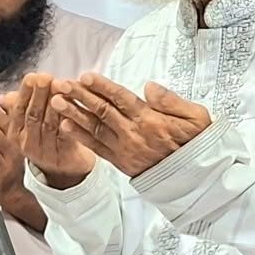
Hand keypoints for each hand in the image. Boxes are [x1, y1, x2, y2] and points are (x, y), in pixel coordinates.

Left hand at [0, 96, 41, 228]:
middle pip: (6, 125)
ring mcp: (11, 159)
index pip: (13, 120)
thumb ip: (1, 136)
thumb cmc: (7, 173)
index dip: (2, 108)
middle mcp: (17, 148)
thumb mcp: (8, 152)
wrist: (14, 198)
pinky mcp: (3, 170)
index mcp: (18, 141)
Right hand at [9, 74, 96, 188]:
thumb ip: (20, 107)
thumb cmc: (49, 138)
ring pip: (48, 124)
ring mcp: (44, 151)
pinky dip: (68, 120)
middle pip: (33, 116)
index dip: (25, 93)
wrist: (67, 166)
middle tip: (45, 78)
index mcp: (16, 133)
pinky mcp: (61, 156)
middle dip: (39, 95)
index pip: (18, 110)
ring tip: (60, 87)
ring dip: (54, 104)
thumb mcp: (31, 124)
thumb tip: (5, 95)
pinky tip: (72, 107)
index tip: (31, 77)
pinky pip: (65, 136)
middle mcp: (27, 143)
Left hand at [53, 74, 211, 178]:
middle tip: (61, 84)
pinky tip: (65, 126)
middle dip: (80, 96)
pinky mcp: (121, 162)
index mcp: (151, 120)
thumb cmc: (197, 144)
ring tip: (56, 102)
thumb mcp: (196, 117)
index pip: (122, 99)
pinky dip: (80, 137)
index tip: (86, 76)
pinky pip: (97, 148)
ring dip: (73, 114)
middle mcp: (134, 134)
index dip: (102, 87)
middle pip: (102, 111)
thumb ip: (171, 100)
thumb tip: (148, 86)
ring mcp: (125, 149)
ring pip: (95, 128)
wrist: (197, 178)